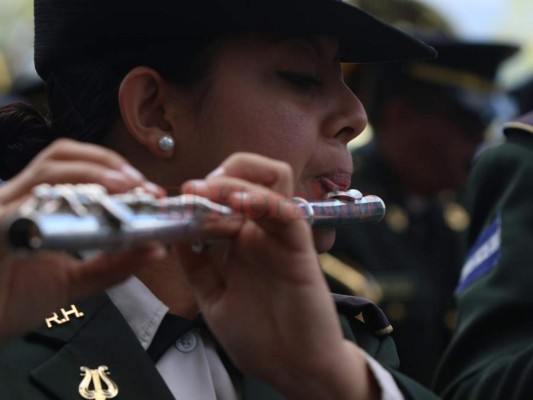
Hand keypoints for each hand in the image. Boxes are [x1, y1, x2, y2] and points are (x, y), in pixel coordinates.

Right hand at [0, 139, 166, 340]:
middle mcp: (21, 199)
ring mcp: (5, 208)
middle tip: (140, 183)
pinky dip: (65, 203)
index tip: (151, 190)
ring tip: (126, 187)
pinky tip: (92, 211)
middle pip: (62, 155)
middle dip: (107, 162)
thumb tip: (157, 250)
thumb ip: (113, 265)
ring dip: (94, 173)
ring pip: (49, 169)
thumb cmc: (15, 302)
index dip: (115, 170)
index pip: (76, 167)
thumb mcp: (74, 281)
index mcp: (38, 205)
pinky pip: (29, 206)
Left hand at [176, 153, 377, 398]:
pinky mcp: (301, 248)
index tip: (173, 203)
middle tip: (194, 189)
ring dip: (239, 179)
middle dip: (220, 175)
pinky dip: (264, 200)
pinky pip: (288, 212)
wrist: (295, 369)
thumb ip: (197, 268)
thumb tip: (175, 236)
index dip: (198, 196)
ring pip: (273, 182)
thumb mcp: (214, 302)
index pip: (223, 201)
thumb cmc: (260, 339)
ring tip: (211, 189)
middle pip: (251, 178)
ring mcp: (281, 238)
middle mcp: (261, 234)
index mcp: (240, 244)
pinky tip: (239, 201)